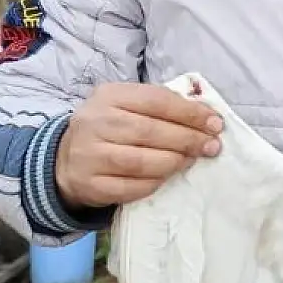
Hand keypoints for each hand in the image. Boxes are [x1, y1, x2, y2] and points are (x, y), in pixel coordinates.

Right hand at [56, 82, 223, 207]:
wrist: (66, 159)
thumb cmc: (110, 128)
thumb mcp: (127, 105)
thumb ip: (161, 106)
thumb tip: (206, 116)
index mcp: (109, 96)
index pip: (156, 101)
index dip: (190, 113)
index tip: (215, 123)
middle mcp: (95, 123)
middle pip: (151, 131)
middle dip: (188, 139)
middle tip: (211, 146)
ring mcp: (90, 156)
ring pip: (142, 161)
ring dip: (175, 161)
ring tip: (192, 159)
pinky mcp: (91, 185)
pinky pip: (133, 187)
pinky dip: (156, 182)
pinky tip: (168, 176)